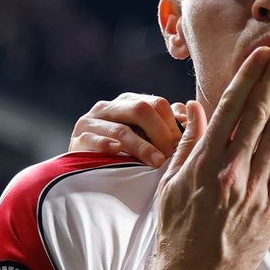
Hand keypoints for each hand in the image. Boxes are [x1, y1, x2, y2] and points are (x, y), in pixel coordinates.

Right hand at [69, 92, 185, 167]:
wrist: (84, 166)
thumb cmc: (122, 153)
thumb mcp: (144, 137)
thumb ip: (166, 125)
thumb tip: (191, 116)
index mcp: (128, 102)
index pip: (156, 104)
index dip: (173, 124)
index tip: (183, 145)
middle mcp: (109, 107)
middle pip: (140, 110)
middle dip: (160, 134)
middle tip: (172, 155)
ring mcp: (91, 122)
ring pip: (121, 129)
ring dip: (142, 147)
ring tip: (156, 162)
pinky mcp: (78, 139)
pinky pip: (93, 140)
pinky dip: (106, 145)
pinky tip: (117, 152)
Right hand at [150, 45, 269, 269]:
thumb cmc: (175, 233)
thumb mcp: (170, 185)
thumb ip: (187, 145)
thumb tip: (199, 111)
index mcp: (202, 163)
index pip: (229, 109)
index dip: (247, 77)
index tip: (259, 54)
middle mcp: (229, 173)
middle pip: (257, 115)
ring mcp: (253, 192)